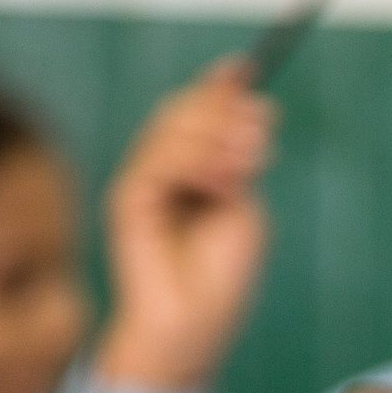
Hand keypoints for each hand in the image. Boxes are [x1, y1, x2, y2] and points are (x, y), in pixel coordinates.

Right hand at [97, 59, 273, 392]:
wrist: (194, 325)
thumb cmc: (222, 278)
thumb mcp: (244, 208)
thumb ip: (241, 162)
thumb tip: (254, 107)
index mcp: (191, 168)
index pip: (197, 113)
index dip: (218, 86)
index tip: (247, 66)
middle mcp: (161, 169)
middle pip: (180, 111)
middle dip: (223, 109)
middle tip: (264, 124)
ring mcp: (141, 182)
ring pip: (169, 131)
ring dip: (216, 136)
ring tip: (254, 157)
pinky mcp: (127, 200)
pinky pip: (157, 164)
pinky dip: (194, 165)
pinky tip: (223, 181)